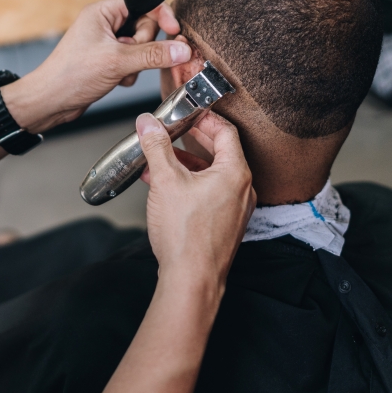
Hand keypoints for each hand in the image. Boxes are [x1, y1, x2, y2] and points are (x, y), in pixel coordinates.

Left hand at [2, 0, 191, 133]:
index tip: (174, 30)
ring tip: (120, 71)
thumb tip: (180, 49)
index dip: (160, 14)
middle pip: (145, 25)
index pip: (142, 1)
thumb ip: (153, 55)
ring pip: (141, 46)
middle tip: (131, 57)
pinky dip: (130, 73)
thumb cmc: (69, 75)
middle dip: (144, 45)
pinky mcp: (108, 60)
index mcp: (102, 12)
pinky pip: (133, 61)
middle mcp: (104, 24)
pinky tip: (117, 80)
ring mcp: (106, 43)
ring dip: (137, 62)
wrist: (51, 102)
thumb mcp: (117, 62)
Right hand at [136, 112, 254, 290]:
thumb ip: (157, 147)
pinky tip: (164, 188)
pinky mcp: (226, 225)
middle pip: (221, 152)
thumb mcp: (165, 180)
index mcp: (235, 173)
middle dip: (193, 141)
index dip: (205, 119)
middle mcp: (242, 190)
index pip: (226, 132)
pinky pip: (210, 194)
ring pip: (213, 175)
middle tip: (175, 131)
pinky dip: (190, 185)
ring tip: (160, 162)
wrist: (191, 279)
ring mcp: (236, 209)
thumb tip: (149, 124)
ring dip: (187, 165)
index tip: (189, 113)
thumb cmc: (186, 235)